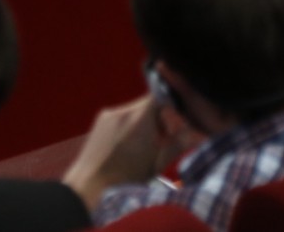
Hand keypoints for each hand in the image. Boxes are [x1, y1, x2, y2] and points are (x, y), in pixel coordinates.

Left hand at [62, 95, 174, 210]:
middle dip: (157, 118)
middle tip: (161, 140)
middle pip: (147, 103)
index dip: (170, 108)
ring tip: (142, 147)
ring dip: (142, 122)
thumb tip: (193, 134)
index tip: (173, 126)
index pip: (160, 96)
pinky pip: (120, 116)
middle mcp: (123, 111)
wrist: (90, 186)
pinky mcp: (99, 121)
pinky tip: (126, 146)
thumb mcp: (157, 164)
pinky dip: (128, 126)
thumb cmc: (125, 179)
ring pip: (134, 110)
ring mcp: (109, 114)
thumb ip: (177, 144)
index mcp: (140, 119)